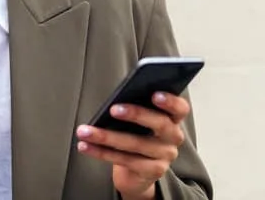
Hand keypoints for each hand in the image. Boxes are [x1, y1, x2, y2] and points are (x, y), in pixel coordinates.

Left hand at [75, 92, 189, 199]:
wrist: (136, 171)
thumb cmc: (135, 134)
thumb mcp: (137, 120)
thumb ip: (134, 107)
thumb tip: (114, 101)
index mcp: (172, 118)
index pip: (180, 108)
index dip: (171, 101)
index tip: (155, 94)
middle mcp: (173, 137)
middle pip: (160, 124)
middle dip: (136, 114)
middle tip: (112, 109)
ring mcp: (164, 155)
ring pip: (135, 144)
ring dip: (106, 136)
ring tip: (84, 131)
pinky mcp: (152, 171)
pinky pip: (125, 160)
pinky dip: (101, 152)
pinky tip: (85, 146)